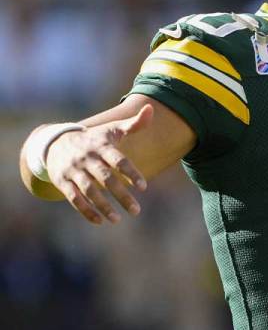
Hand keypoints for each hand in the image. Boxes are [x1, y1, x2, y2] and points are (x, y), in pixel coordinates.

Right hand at [45, 104, 151, 224]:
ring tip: (118, 219)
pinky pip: (74, 198)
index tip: (143, 187)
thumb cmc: (93, 138)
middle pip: (105, 178)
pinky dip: (86, 211)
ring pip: (89, 191)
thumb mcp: (111, 129)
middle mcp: (86, 158)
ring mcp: (73, 171)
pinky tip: (100, 221)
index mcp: (101, 146)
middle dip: (121, 195)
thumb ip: (134, 124)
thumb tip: (151, 108)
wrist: (54, 142)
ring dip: (103, 206)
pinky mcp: (62, 182)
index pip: (118, 160)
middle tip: (136, 211)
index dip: (131, 173)